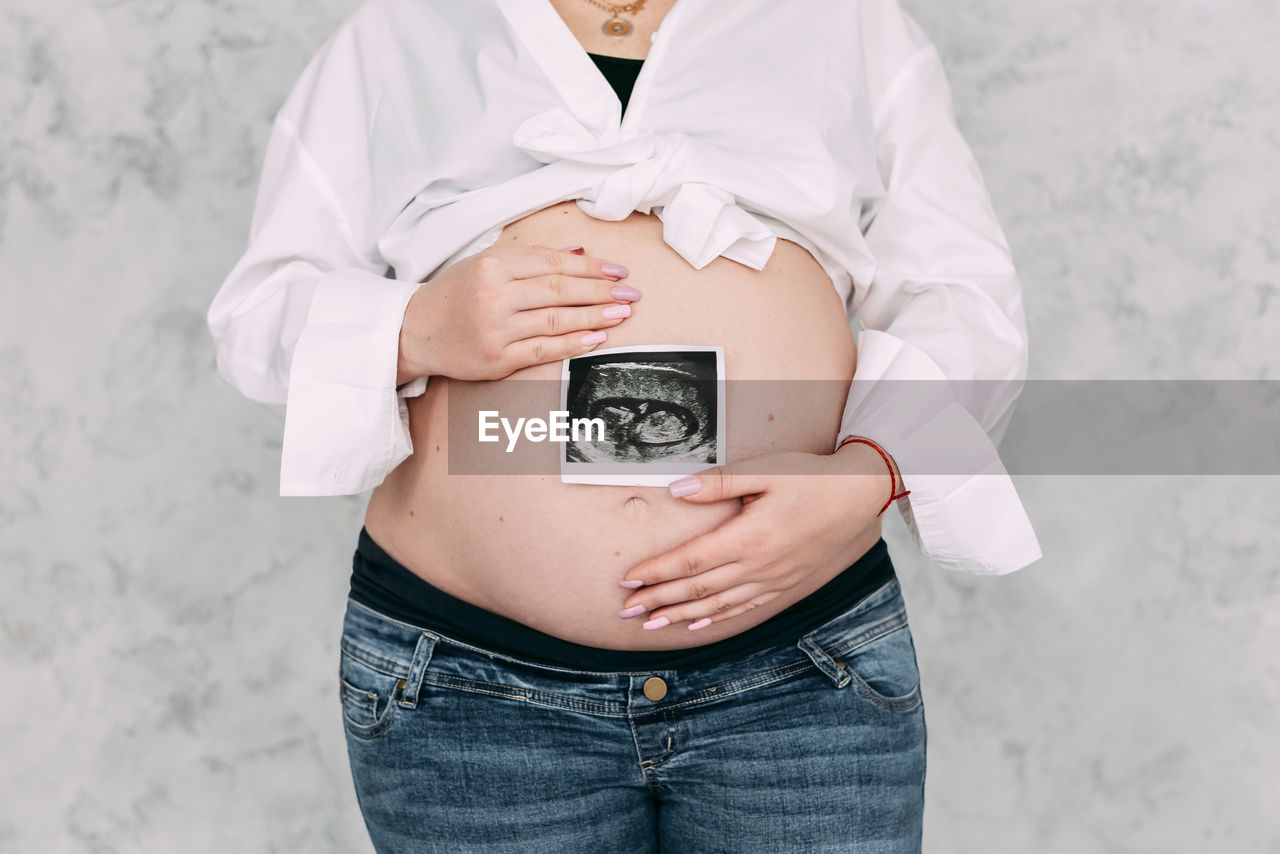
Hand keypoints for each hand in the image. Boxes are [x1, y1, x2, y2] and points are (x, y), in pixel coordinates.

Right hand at [397, 244, 639, 382]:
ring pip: (557, 320)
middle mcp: (495, 295)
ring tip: (621, 314)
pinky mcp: (498, 358)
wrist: (416, 330)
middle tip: (631, 294)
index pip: (553, 264)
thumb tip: (579, 253)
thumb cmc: (456, 293)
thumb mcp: (486, 263)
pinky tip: (597, 338)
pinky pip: (544, 350)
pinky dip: (574, 343)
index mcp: (493, 265)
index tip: (618, 272)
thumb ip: (531, 257)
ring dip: (595, 317)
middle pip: (560, 291)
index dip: (591, 269)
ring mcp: (496, 328)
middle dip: (601, 292)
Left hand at [616, 445, 893, 630]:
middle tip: (626, 611)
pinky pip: (745, 607)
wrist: (857, 496)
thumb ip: (718, 482)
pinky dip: (717, 616)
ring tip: (652, 624)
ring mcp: (772, 579)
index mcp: (748, 537)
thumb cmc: (809, 478)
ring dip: (681, 615)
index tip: (628, 579)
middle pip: (697, 588)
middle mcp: (758, 566)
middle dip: (658, 601)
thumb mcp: (764, 470)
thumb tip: (676, 490)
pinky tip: (699, 622)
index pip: (690, 560)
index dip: (656, 571)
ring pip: (718, 604)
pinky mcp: (785, 583)